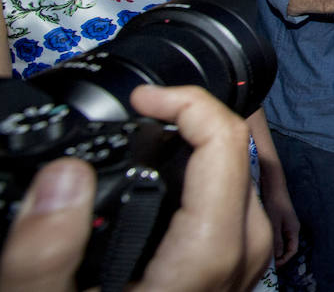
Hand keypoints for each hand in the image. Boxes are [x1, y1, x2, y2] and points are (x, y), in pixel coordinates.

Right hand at [0, 85, 272, 291]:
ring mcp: (236, 284)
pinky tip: (173, 193)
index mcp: (199, 265)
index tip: (144, 99)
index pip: (227, 151)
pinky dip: (213, 194)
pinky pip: (239, 226)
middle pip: (247, 167)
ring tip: (162, 138)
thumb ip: (43, 250)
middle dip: (203, 124)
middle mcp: (233, 272)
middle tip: (150, 112)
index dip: (189, 105)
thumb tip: (63, 177)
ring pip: (251, 197)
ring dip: (212, 158)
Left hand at [260, 175, 298, 266]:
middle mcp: (291, 228)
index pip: (292, 250)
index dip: (284, 260)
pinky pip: (276, 235)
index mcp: (294, 229)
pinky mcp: (278, 220)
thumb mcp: (274, 224)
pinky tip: (261, 241)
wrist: (273, 186)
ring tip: (262, 253)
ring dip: (273, 248)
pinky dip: (270, 240)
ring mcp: (285, 224)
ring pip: (280, 241)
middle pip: (287, 247)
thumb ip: (276, 241)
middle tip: (266, 262)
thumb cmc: (274, 203)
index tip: (273, 265)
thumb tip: (277, 256)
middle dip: (278, 256)